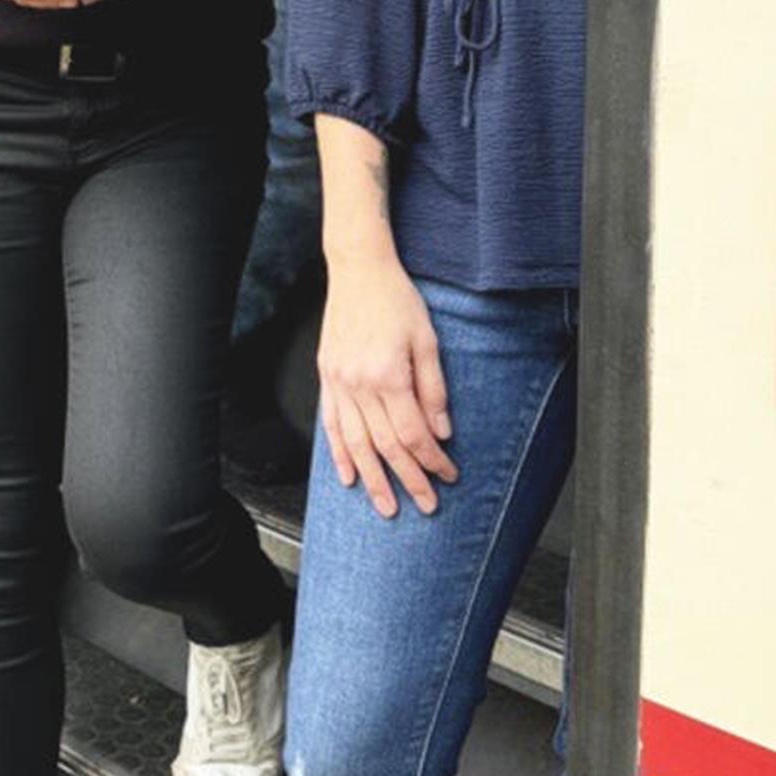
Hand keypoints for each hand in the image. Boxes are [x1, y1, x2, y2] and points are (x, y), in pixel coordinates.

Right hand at [317, 251, 456, 515]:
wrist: (358, 270)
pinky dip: (339, 453)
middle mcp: (359, 384)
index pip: (413, 433)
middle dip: (408, 480)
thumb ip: (434, 389)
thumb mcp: (427, 340)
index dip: (432, 460)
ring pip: (356, 443)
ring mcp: (338, 382)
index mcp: (387, 375)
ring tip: (385, 506)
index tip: (448, 475)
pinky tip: (348, 475)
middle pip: (385, 446)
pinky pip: (332, 424)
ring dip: (372, 479)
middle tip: (425, 505)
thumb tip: (442, 431)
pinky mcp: (327, 377)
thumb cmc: (395, 299)